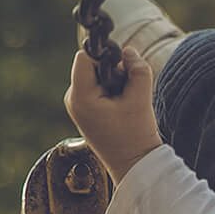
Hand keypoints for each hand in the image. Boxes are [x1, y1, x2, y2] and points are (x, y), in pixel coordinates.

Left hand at [64, 49, 162, 185]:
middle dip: (113, 70)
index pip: (85, 57)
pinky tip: (124, 106)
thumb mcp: (141, 98)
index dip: (104, 54)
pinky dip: (113, 90)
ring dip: (115, 81)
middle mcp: (73, 99)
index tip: (123, 64)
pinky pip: (98, 87)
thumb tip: (128, 50)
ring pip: (97, 76)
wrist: (133, 163)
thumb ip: (137, 69)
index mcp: (80, 97)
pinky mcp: (86, 109)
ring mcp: (78, 105)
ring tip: (127, 101)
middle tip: (129, 89)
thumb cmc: (135, 134)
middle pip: (91, 65)